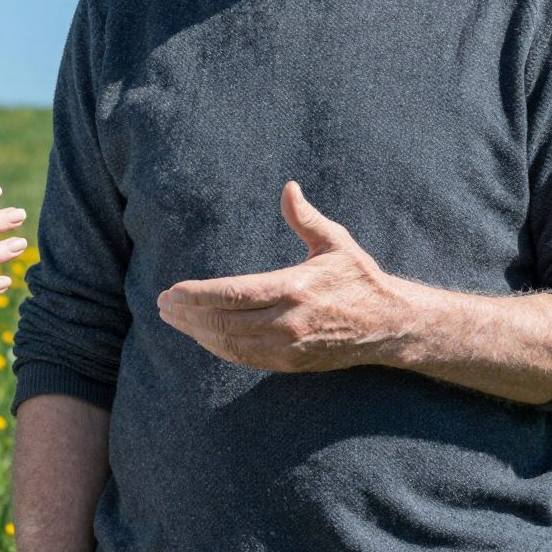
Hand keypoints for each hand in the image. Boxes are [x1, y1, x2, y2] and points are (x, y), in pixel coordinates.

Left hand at [156, 181, 413, 372]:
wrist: (390, 326)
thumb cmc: (360, 278)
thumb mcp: (336, 242)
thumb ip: (306, 218)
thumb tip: (288, 188)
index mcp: (296, 289)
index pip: (236, 295)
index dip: (199, 295)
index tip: (173, 291)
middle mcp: (290, 322)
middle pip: (225, 323)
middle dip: (189, 315)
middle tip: (162, 305)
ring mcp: (289, 347)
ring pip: (231, 344)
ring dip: (197, 333)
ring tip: (173, 319)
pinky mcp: (290, 363)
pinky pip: (245, 357)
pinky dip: (218, 348)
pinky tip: (202, 336)